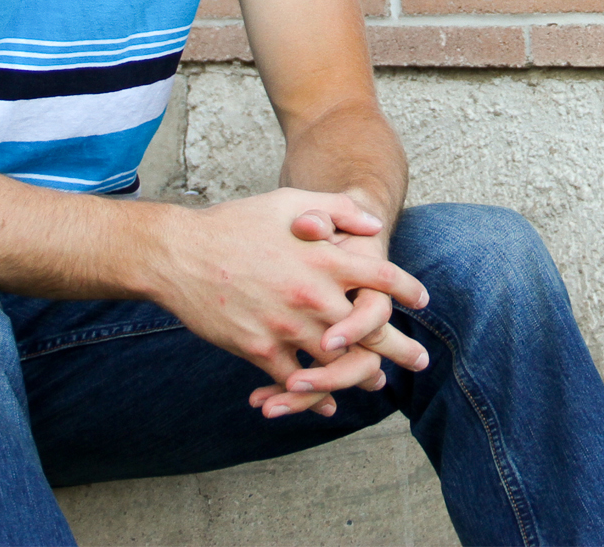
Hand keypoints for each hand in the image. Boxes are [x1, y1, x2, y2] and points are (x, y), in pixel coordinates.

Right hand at [144, 189, 427, 417]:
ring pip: (337, 363)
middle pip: (370, 330)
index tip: (422, 301)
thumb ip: (338, 209)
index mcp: (324, 257)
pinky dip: (314, 396)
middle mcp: (312, 294)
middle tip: (421, 361)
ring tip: (376, 382)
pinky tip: (327, 403)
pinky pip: (296, 382)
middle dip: (400, 348)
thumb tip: (376, 225)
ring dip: (361, 375)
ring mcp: (287, 326)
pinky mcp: (259, 349)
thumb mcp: (291, 202)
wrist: (181, 254)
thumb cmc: (237, 223)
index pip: (382, 277)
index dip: (407, 290)